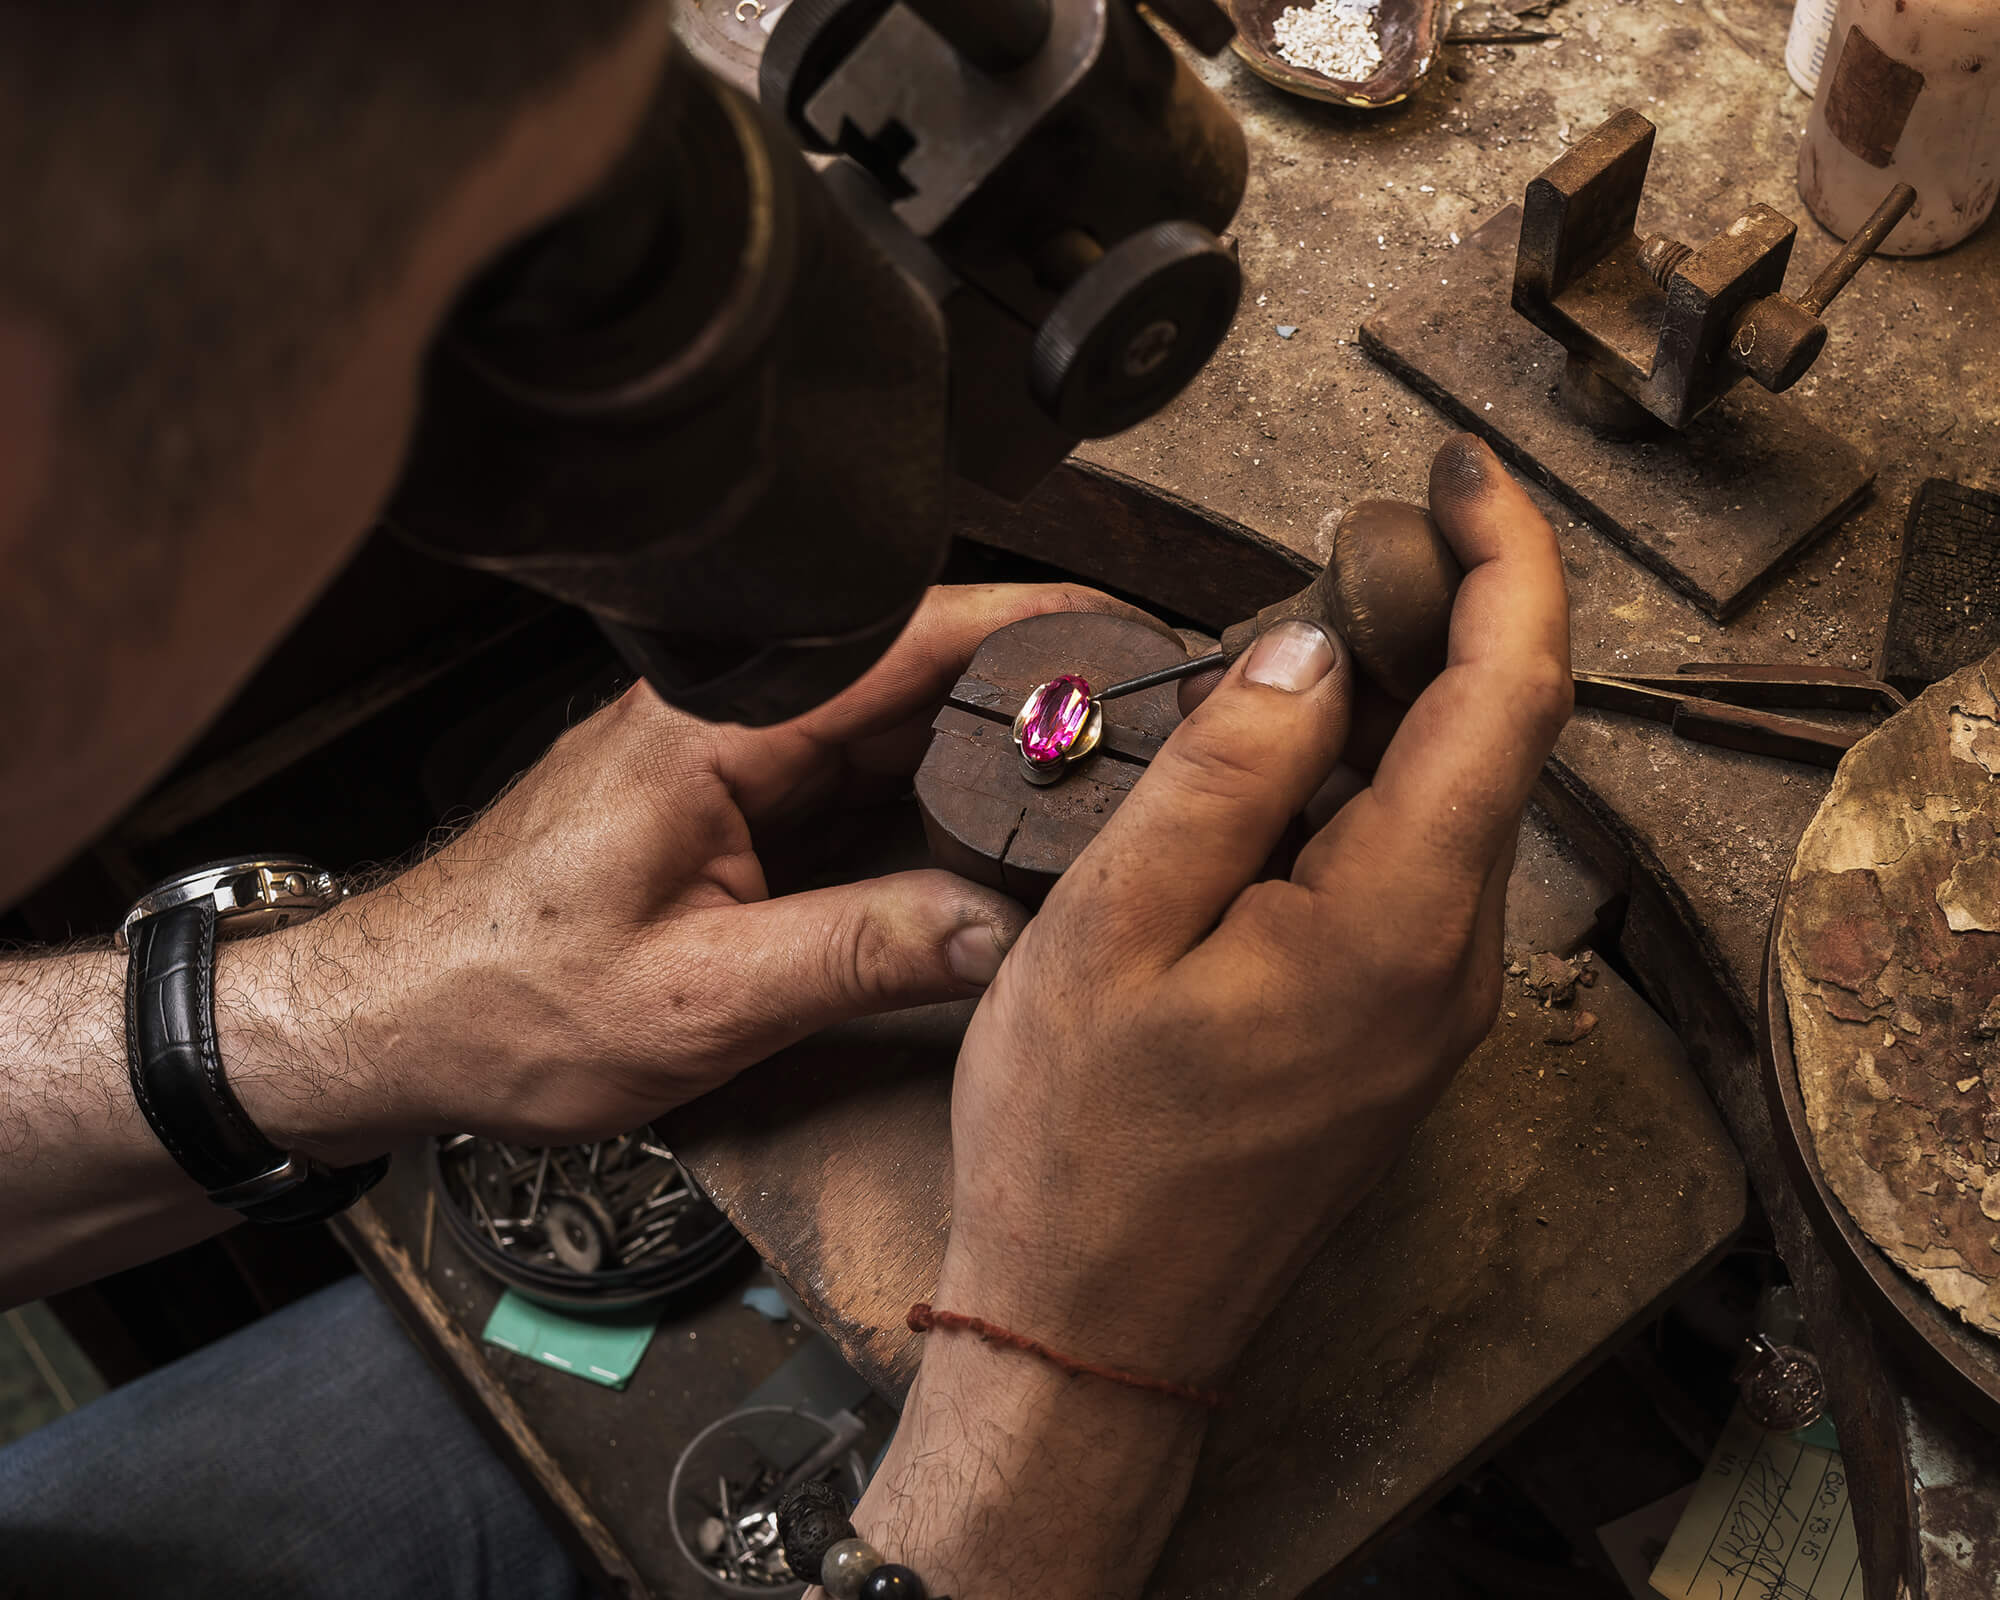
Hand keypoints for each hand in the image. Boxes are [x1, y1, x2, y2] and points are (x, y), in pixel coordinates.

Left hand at [216, 584, 1172, 1159]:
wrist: (395, 1023)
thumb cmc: (502, 1004)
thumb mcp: (694, 1001)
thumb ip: (855, 955)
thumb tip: (1000, 930)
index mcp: (717, 729)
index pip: (907, 639)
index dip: (1037, 627)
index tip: (1136, 641)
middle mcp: (727, 719)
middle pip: (917, 669)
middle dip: (1039, 691)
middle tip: (1154, 734)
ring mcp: (729, 757)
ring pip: (895, 725)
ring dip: (993, 747)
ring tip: (1105, 784)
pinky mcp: (729, 802)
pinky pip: (858, 778)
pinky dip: (935, 797)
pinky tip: (998, 836)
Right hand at [854, 438, 1568, 1599]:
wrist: (1097, 1331)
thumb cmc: (1080, 1148)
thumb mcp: (1113, 928)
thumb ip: (1226, 773)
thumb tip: (1306, 650)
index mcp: (1399, 923)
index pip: (1510, 696)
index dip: (1507, 561)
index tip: (1461, 474)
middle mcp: (1453, 964)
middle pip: (1495, 742)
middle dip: (1445, 614)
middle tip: (1347, 533)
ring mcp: (1433, 1009)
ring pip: (1451, 805)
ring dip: (1399, 700)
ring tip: (1303, 631)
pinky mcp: (1395, 1035)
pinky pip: (1411, 872)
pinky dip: (1368, 786)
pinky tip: (1285, 766)